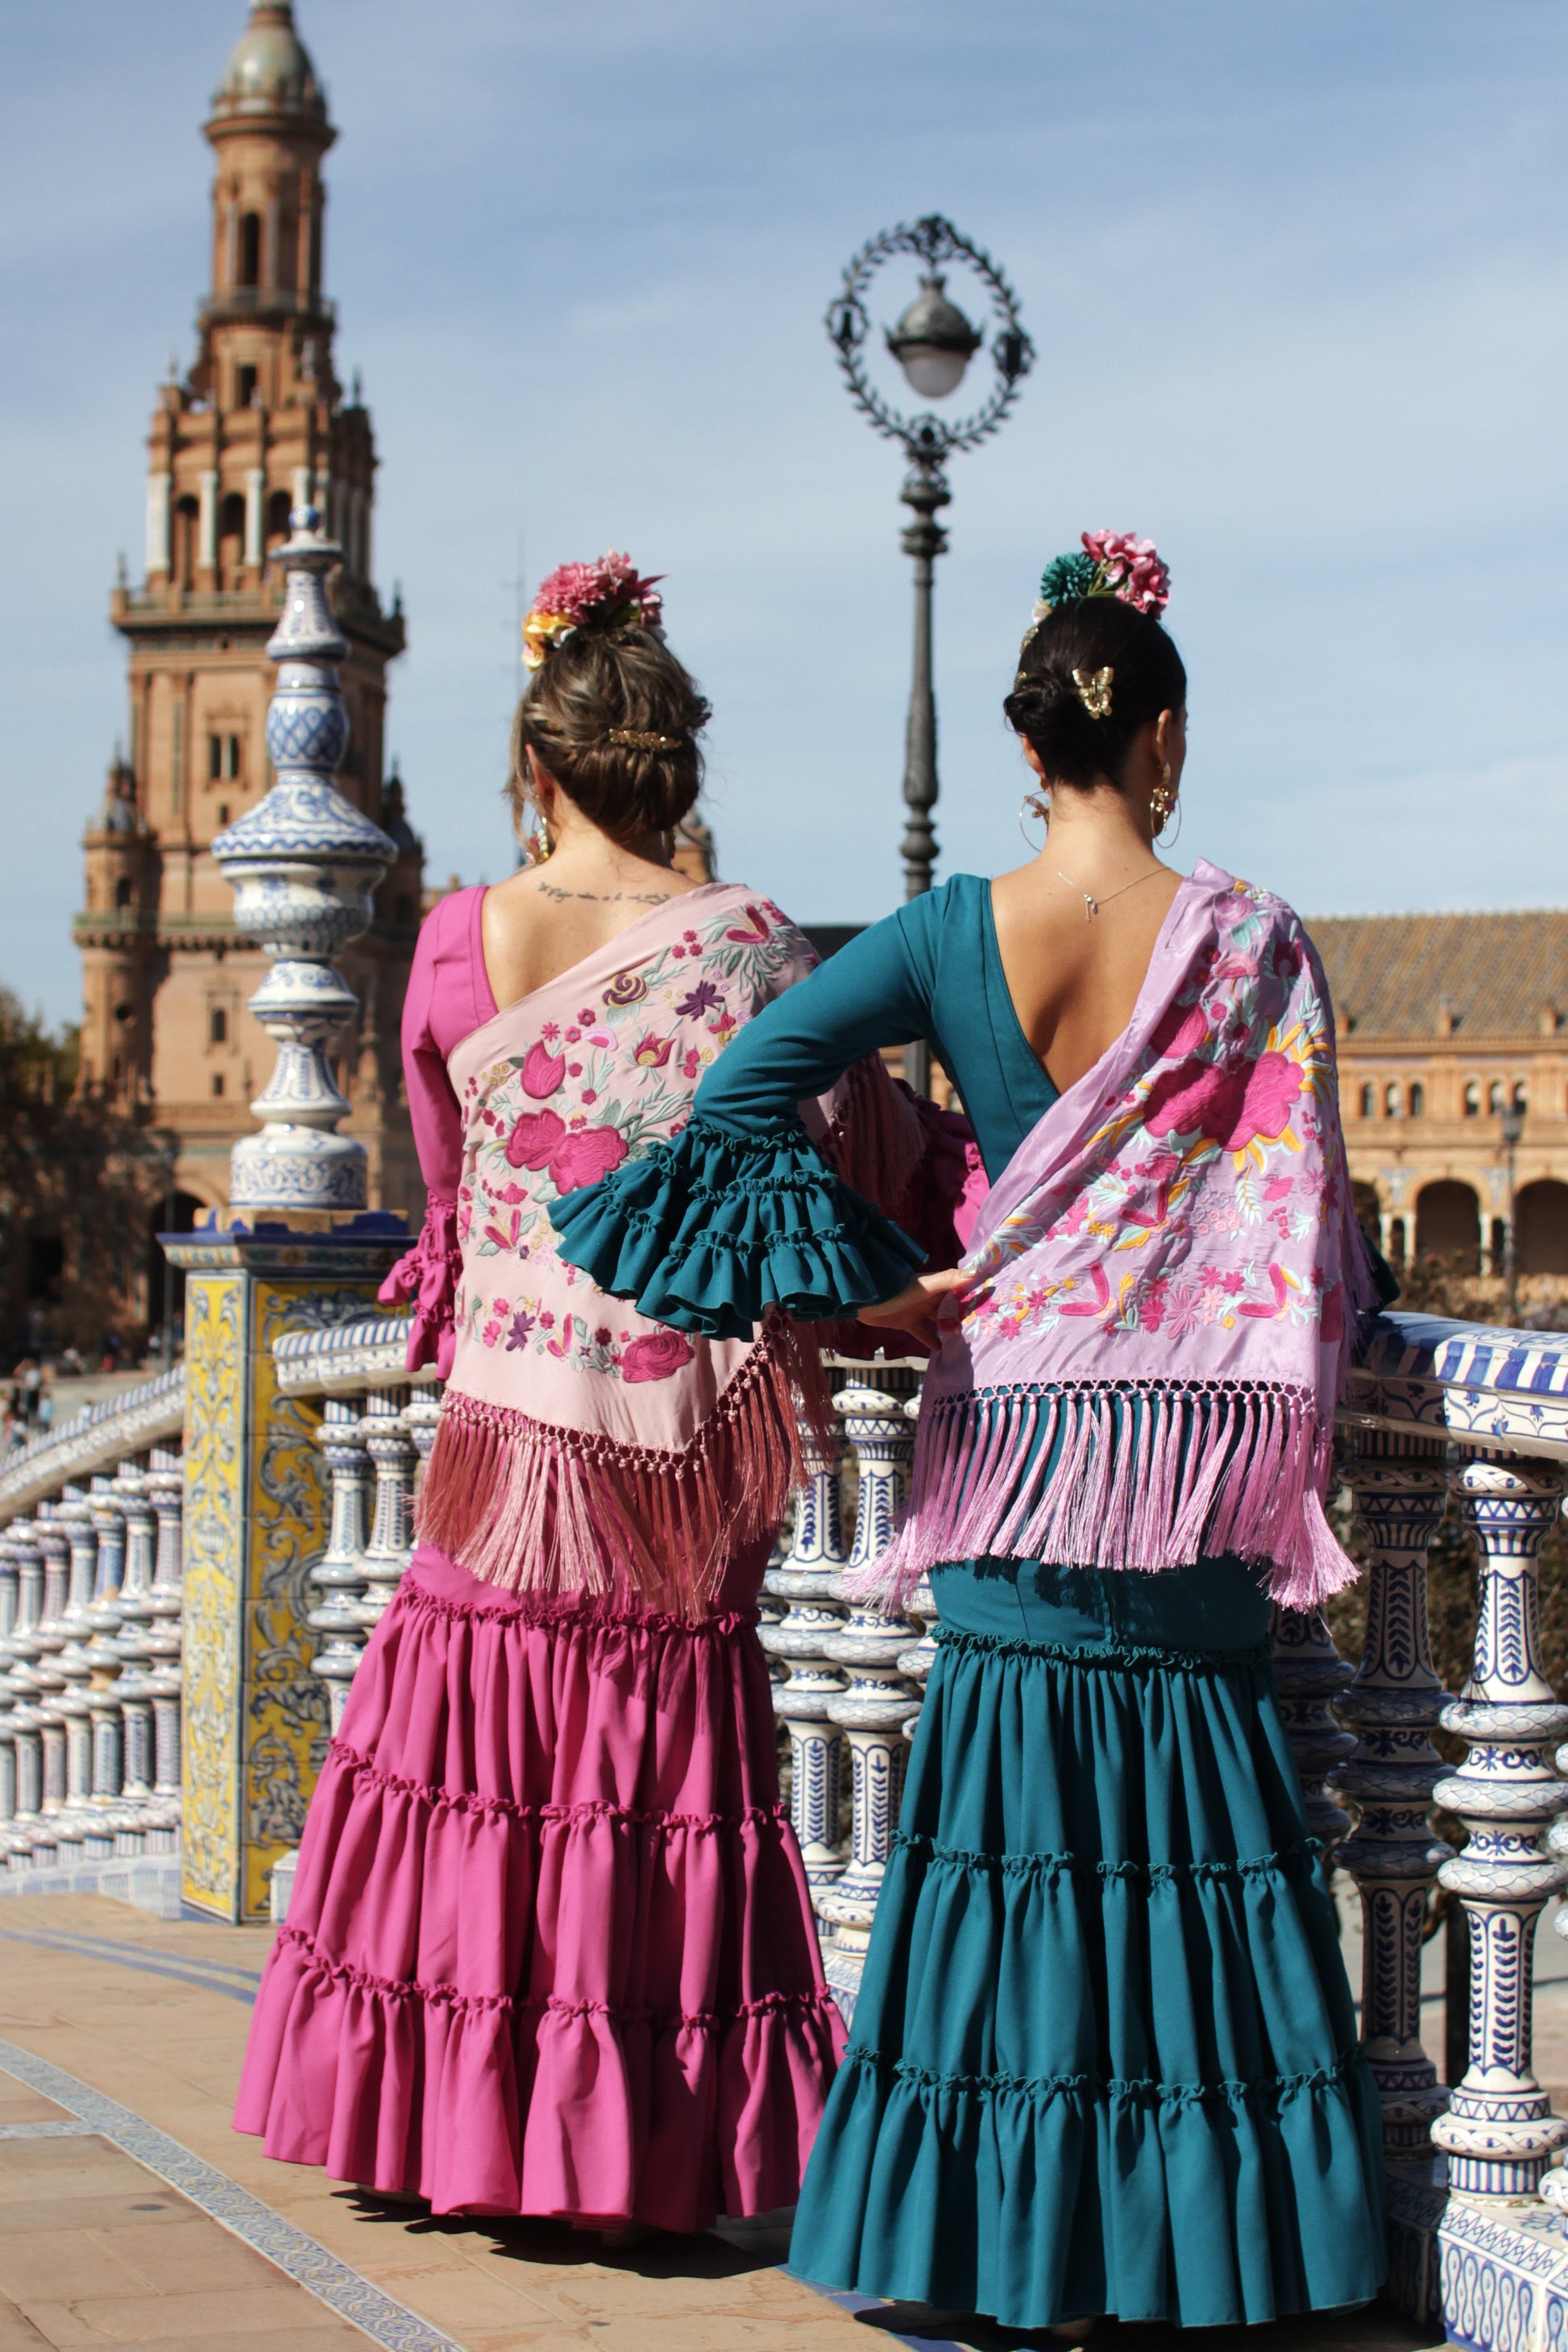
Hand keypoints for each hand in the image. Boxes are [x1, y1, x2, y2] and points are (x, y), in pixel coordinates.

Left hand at [857, 1264, 971, 1349]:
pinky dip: (931, 1340)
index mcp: (935, 1285)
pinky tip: (941, 1350)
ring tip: (965, 1339)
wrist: (862, 1302)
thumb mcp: (923, 1287)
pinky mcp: (907, 1322)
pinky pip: (923, 1332)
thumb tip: (976, 1271)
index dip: (975, 1293)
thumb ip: (948, 1280)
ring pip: (940, 1319)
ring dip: (950, 1327)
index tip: (993, 1302)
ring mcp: (918, 1310)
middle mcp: (929, 1297)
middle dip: (965, 1314)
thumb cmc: (894, 1291)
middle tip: (982, 1328)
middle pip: (952, 1305)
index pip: (960, 1288)